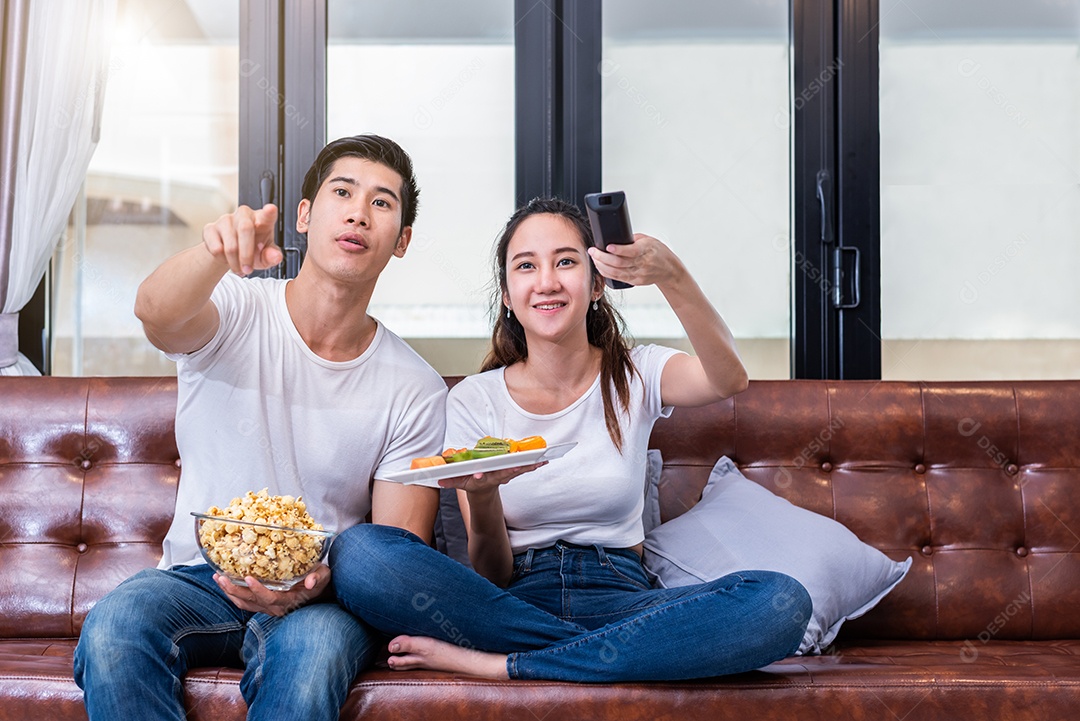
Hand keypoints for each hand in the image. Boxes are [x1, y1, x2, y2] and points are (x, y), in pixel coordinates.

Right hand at [203, 203, 283, 275]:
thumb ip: (272, 256)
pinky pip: (216, 249)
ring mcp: (226, 219)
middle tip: (248, 270)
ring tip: (239, 268)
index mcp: (262, 220)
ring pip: (230, 245)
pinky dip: (223, 260)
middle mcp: (244, 215)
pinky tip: (226, 258)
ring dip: (235, 263)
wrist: (229, 252)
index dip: (269, 212)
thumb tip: (276, 257)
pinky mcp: (210, 228)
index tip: (271, 209)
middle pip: (245, 230)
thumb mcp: (265, 256)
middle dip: (246, 255)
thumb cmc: (252, 249)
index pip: (267, 215)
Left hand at [213, 563, 329, 616]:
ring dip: (229, 592)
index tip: (248, 577)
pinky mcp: (262, 604)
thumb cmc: (320, 580)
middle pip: (251, 602)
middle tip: (221, 576)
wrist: (319, 591)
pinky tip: (225, 582)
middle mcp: (276, 607)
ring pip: (244, 603)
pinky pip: (244, 603)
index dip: (258, 590)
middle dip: (234, 590)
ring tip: (218, 578)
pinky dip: (233, 594)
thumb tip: (310, 581)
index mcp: (289, 600)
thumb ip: (318, 577)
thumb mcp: (323, 576)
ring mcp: (267, 607)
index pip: (270, 598)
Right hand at [437, 461, 546, 494]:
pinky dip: (533, 464)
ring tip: (541, 460)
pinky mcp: (511, 472)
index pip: (481, 477)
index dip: (480, 476)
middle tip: (520, 466)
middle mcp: (495, 477)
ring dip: (530, 465)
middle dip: (512, 469)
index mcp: (482, 479)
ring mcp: (505, 475)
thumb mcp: (460, 482)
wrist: (483, 491)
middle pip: (505, 472)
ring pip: (518, 469)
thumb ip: (451, 480)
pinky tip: (544, 460)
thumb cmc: (471, 483)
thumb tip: (440, 478)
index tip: (479, 476)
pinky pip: (524, 468)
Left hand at [587, 233, 681, 288]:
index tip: (607, 246)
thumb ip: (633, 239)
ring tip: (594, 258)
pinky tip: (600, 267)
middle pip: (619, 262)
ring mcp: (638, 274)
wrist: (669, 270)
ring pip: (616, 272)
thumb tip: (616, 237)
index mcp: (647, 250)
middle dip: (602, 257)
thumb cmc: (659, 253)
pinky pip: (618, 278)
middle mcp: (643, 263)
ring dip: (601, 265)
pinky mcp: (635, 281)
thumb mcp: (648, 240)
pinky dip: (607, 273)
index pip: (631, 251)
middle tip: (593, 251)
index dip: (618, 250)